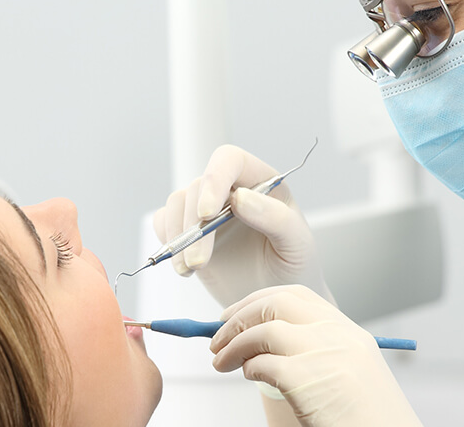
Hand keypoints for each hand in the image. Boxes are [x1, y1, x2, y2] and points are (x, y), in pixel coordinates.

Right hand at [154, 145, 331, 306]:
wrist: (275, 302)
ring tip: (193, 267)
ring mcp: (208, 212)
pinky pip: (165, 224)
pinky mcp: (190, 233)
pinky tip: (186, 268)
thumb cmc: (294, 269)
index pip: (230, 160)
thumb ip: (276, 218)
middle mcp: (232, 191)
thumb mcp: (297, 244)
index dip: (215, 179)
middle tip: (200, 262)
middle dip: (194, 226)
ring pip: (178, 204)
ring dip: (179, 237)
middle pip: (198, 187)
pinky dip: (168, 244)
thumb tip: (240, 198)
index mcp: (262, 183)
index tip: (208, 213)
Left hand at [210, 285, 420, 426]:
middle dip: (238, 318)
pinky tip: (248, 376)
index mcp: (347, 330)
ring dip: (233, 345)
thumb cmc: (365, 415)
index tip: (235, 314)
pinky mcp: (305, 379)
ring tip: (221, 361)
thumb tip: (261, 341)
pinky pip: (261, 364)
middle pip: (274, 304)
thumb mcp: (349, 369)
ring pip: (262, 330)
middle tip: (217, 337)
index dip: (257, 301)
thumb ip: (316, 349)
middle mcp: (336, 335)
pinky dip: (247, 367)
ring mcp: (322, 354)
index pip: (295, 296)